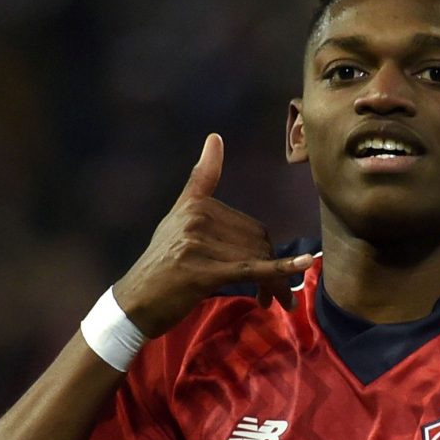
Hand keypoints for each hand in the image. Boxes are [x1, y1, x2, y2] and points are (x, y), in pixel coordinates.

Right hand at [111, 133, 314, 335]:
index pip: (250, 226)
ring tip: (274, 301)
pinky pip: (251, 269)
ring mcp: (199, 244)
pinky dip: (279, 270)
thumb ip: (200, 181)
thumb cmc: (160, 266)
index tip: (280, 267)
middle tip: (272, 295)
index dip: (265, 250)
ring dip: (274, 284)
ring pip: (256, 259)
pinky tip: (304, 266)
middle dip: (271, 271)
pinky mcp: (203, 271)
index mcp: (196, 205)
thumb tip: (216, 136)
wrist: (134, 303)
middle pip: (258, 243)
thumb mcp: (177, 218)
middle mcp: (197, 219)